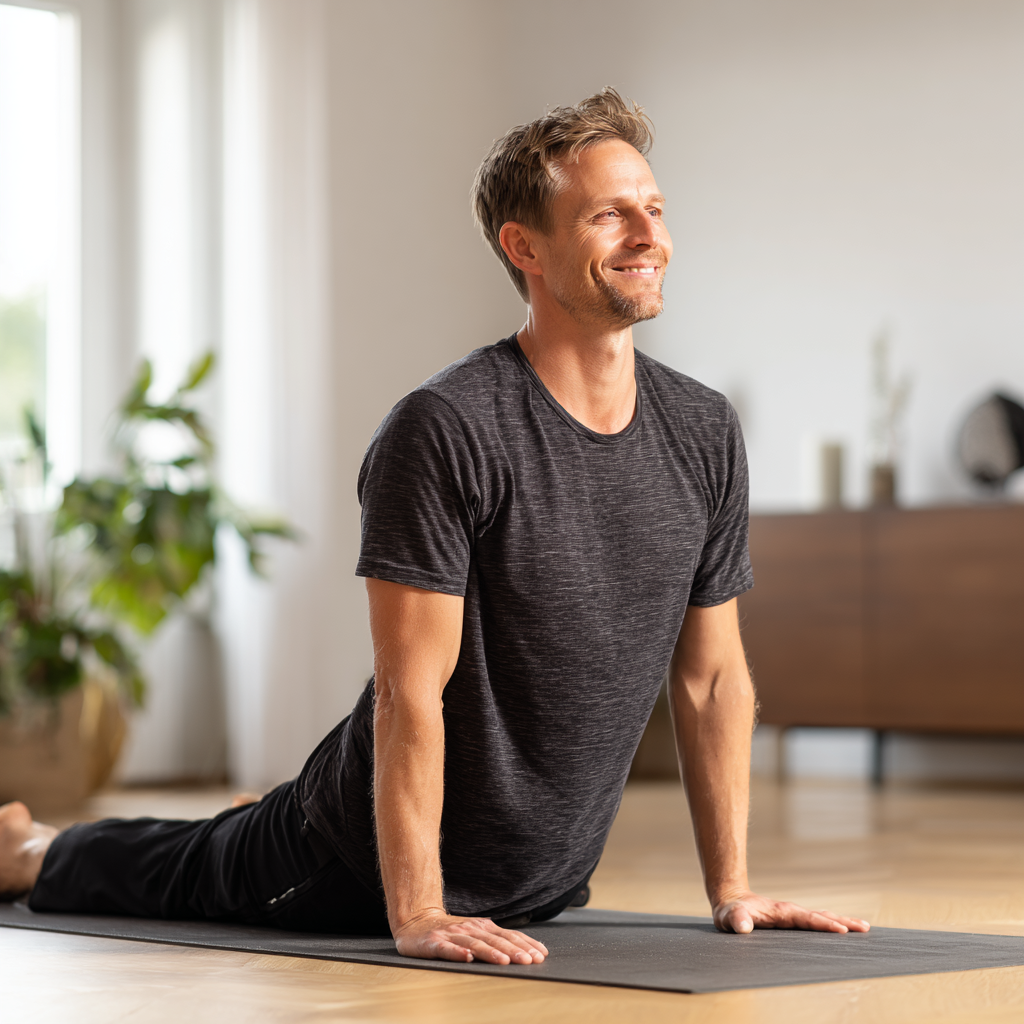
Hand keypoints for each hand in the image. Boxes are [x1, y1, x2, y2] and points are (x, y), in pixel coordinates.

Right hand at [392, 909, 548, 963]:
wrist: (416, 920)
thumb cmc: (450, 931)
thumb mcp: (476, 932)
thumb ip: (496, 940)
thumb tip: (527, 951)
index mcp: (482, 927)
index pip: (508, 935)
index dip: (525, 944)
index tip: (541, 955)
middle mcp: (470, 928)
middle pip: (495, 940)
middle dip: (514, 951)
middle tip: (529, 960)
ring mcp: (452, 935)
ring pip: (474, 944)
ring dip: (491, 952)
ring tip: (504, 961)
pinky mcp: (434, 943)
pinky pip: (446, 949)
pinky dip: (457, 953)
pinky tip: (466, 958)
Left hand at [713, 890, 869, 934]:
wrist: (731, 902)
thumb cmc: (731, 912)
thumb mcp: (730, 917)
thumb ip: (736, 920)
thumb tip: (743, 926)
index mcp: (782, 911)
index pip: (807, 918)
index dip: (823, 925)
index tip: (843, 931)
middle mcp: (791, 912)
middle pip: (821, 915)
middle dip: (843, 922)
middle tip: (865, 928)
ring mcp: (794, 916)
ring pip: (822, 917)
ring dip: (842, 922)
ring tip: (864, 928)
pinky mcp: (793, 921)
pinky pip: (817, 923)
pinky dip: (833, 925)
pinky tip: (844, 931)